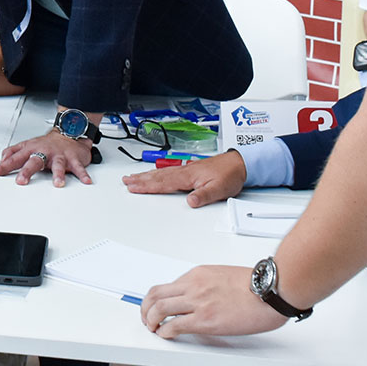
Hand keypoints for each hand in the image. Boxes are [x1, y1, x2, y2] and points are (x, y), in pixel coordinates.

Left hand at [0, 131, 94, 187]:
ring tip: (58, 184)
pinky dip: (82, 174)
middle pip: (34, 161)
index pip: (14, 159)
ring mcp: (59, 155)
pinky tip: (85, 181)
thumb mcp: (27, 145)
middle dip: (27, 171)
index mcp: (31, 150)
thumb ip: (13, 153)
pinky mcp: (73, 158)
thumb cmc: (47, 143)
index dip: (3, 166)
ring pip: (57, 165)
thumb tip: (1, 160)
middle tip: (21, 181)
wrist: (69, 131)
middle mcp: (44, 152)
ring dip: (58, 174)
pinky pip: (78, 167)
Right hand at [122, 150, 246, 206]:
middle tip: (126, 181)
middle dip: (140, 179)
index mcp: (189, 176)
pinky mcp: (190, 170)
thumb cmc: (230, 175)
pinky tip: (153, 174)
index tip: (133, 187)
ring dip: (146, 175)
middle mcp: (185, 171)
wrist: (240, 164)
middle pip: (158, 176)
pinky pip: (168, 172)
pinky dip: (157, 173)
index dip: (147, 186)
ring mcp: (186, 170)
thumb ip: (204, 195)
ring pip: (161, 173)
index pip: (163, 183)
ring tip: (133, 177)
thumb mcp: (220, 189)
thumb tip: (190, 201)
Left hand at [140, 264, 289, 338]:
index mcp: (198, 275)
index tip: (155, 307)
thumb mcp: (224, 276)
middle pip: (155, 295)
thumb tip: (199, 299)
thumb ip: (207, 286)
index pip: (167, 286)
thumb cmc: (256, 286)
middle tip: (147, 319)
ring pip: (159, 309)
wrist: (271, 290)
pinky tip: (166, 336)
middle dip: (145, 309)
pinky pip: (174, 326)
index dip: (156, 299)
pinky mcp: (205, 320)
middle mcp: (194, 286)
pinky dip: (165, 332)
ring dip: (151, 321)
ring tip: (153, 329)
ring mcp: (198, 302)